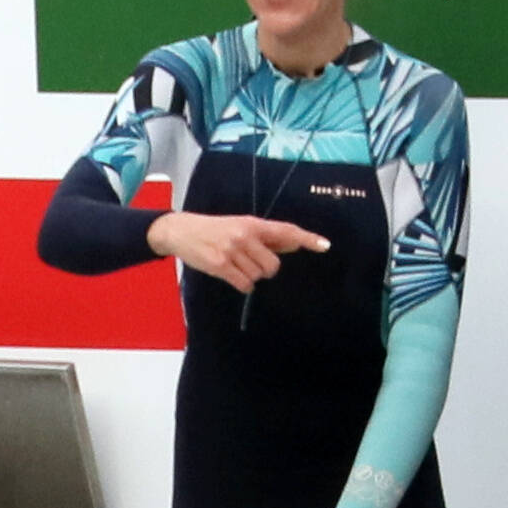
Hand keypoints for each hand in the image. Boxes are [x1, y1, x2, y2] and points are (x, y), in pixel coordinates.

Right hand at [148, 210, 332, 293]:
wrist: (182, 230)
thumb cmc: (215, 230)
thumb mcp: (241, 227)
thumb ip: (267, 236)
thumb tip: (294, 242)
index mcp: (253, 224)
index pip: (286, 231)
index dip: (307, 239)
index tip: (325, 245)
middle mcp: (245, 235)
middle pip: (273, 265)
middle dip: (265, 269)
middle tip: (251, 263)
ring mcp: (232, 250)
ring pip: (258, 276)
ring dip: (250, 276)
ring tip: (235, 265)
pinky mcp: (220, 265)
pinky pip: (244, 284)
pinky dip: (242, 284)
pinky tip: (231, 275)